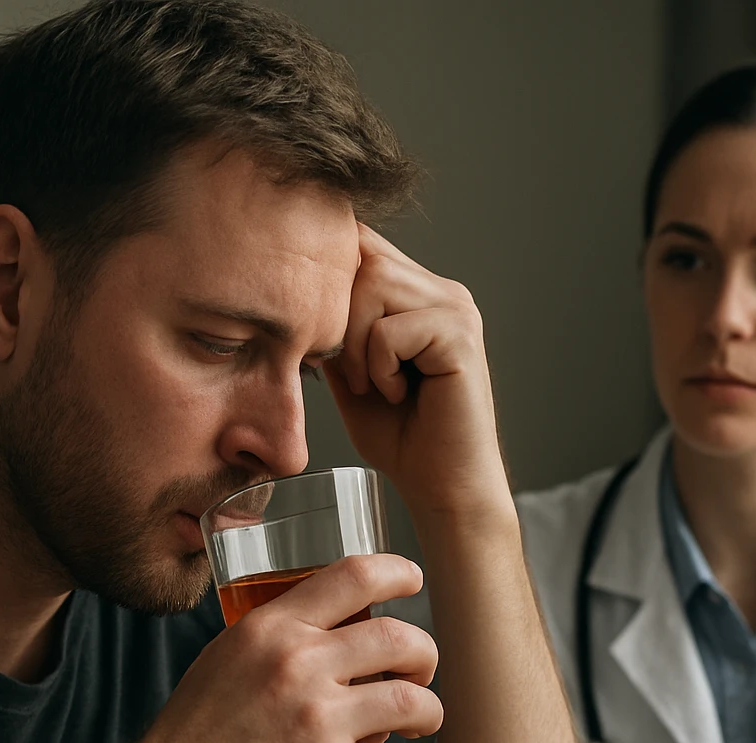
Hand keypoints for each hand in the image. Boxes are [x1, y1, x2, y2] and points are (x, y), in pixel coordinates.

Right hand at [126, 555, 441, 742]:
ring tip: (420, 721)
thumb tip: (340, 625)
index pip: (354, 575)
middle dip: (426, 654)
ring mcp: (316, 721)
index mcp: (269, 629)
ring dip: (427, 711)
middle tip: (421, 670)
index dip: (397, 572)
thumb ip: (278, 638)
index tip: (414, 580)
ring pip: (413, 701)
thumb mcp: (225, 660)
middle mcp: (297, 666)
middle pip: (402, 638)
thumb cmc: (193, 738)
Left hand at [328, 224, 510, 518]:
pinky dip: (380, 368)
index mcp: (418, 292)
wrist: (440, 485)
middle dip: (338, 318)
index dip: (330, 275)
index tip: (321, 338)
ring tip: (373, 385)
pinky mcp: (461, 337)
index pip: (363, 244)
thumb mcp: (349, 369)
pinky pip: (391, 331)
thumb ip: (334, 324)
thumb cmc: (399, 435)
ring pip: (375, 284)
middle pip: (363, 257)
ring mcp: (457, 310)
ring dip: (357, 344)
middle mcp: (442, 291)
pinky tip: (398, 395)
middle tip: (351, 375)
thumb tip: (295, 286)